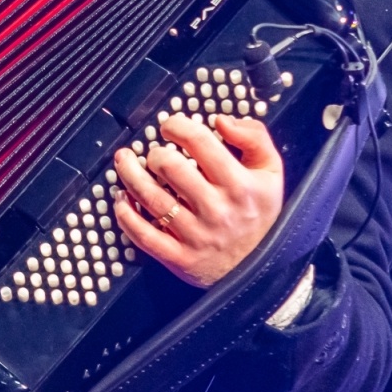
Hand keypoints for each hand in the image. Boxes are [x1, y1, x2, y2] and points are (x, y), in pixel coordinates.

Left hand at [112, 112, 283, 287]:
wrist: (262, 271)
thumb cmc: (259, 213)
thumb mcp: (270, 172)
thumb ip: (253, 137)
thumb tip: (222, 121)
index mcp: (239, 184)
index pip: (200, 142)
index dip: (178, 125)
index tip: (170, 125)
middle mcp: (217, 209)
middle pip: (170, 168)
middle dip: (155, 153)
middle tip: (154, 154)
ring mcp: (196, 235)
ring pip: (151, 198)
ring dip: (130, 175)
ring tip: (125, 162)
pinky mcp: (180, 258)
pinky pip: (144, 235)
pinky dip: (125, 215)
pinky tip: (120, 199)